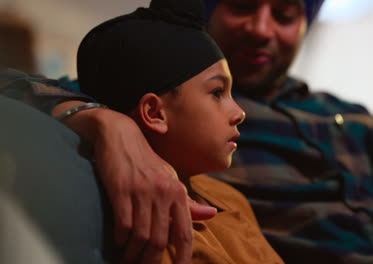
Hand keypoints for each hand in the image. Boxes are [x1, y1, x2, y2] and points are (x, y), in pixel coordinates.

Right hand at [53, 101, 216, 263]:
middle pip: (160, 240)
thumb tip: (212, 214)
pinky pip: (123, 224)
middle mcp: (163, 192)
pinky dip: (120, 239)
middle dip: (150, 261)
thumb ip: (188, 202)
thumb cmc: (147, 162)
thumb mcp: (171, 179)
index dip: (184, 257)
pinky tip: (117, 243)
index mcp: (178, 192)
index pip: (184, 232)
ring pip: (141, 236)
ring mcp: (142, 191)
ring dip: (132, 254)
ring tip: (126, 260)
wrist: (121, 136)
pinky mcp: (121, 189)